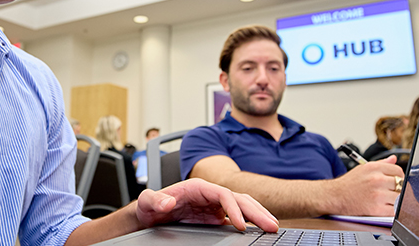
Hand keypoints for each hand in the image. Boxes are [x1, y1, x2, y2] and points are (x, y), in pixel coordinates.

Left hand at [134, 178, 277, 232]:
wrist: (149, 214)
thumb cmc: (149, 206)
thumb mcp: (146, 201)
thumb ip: (155, 199)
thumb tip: (169, 201)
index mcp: (197, 187)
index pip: (222, 195)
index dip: (233, 208)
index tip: (240, 224)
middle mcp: (209, 194)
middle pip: (238, 199)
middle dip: (256, 211)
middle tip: (271, 225)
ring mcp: (214, 206)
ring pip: (242, 206)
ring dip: (258, 215)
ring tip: (272, 227)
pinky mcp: (215, 217)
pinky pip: (237, 218)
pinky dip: (250, 223)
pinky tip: (260, 231)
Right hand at [328, 155, 404, 215]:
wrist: (334, 196)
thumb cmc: (348, 184)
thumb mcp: (363, 168)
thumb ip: (381, 163)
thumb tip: (394, 159)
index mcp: (374, 168)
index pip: (398, 171)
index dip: (399, 177)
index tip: (396, 182)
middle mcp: (376, 179)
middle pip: (401, 184)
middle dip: (398, 189)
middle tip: (391, 192)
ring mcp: (377, 195)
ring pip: (399, 198)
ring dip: (395, 200)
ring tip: (388, 200)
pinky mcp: (376, 209)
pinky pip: (394, 210)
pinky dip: (392, 211)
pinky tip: (385, 208)